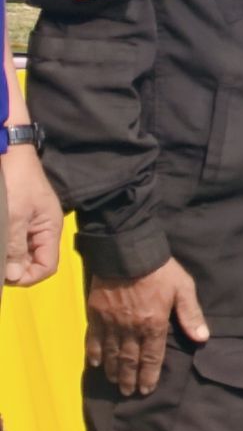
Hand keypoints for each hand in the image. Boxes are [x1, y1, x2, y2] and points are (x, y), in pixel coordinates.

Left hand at [2, 148, 62, 287]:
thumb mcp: (15, 216)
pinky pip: (13, 240)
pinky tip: (0, 242)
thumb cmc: (16, 183)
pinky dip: (6, 246)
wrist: (10, 153)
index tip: (6, 276)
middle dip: (14, 267)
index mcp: (49, 230)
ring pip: (20, 252)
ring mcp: (29, 224)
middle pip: (33, 262)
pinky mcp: (16, 218)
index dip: (28, 276)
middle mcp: (42, 230)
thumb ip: (16, 247)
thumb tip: (14, 277)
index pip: (47, 266)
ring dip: (8, 256)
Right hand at [86, 259, 207, 395]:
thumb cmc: (161, 271)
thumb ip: (191, 315)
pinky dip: (95, 353)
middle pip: (130, 360)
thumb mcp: (183, 289)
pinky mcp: (96, 314)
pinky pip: (94, 339)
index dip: (149, 375)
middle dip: (129, 378)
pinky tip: (96, 363)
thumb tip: (202, 338)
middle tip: (129, 393)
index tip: (146, 389)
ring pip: (111, 353)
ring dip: (113, 371)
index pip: (152, 357)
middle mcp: (131, 328)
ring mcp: (111, 323)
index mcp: (154, 324)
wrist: (128, 253)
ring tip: (115, 383)